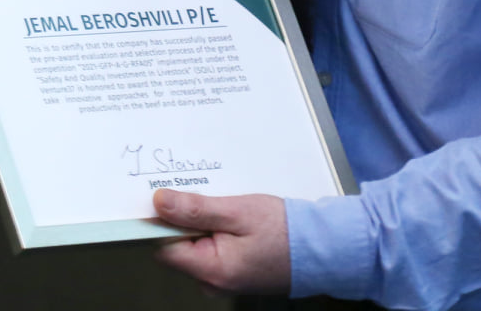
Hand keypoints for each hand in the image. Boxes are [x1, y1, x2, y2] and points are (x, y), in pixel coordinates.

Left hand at [151, 189, 290, 295]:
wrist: (322, 248)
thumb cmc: (286, 232)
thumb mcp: (237, 212)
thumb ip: (195, 209)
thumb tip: (159, 203)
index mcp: (211, 270)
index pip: (162, 246)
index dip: (160, 221)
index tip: (164, 197)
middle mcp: (212, 282)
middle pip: (175, 246)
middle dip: (184, 219)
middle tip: (206, 198)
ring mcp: (222, 280)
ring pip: (193, 246)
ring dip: (201, 223)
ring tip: (225, 209)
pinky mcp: (230, 273)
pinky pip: (209, 249)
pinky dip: (214, 231)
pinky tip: (231, 220)